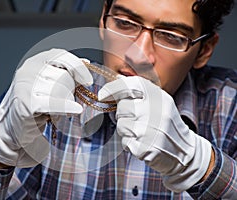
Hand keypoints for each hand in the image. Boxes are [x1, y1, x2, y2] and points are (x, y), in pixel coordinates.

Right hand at [0, 48, 92, 167]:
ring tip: (56, 110)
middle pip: (64, 76)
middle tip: (64, 102)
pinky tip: (76, 110)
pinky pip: (54, 103)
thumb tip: (86, 63)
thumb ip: (66, 72)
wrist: (13, 125)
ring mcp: (26, 85)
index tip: (88, 81)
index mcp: (36, 61)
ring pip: (61, 91)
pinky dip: (67, 107)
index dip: (78, 67)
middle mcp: (29, 69)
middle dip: (70, 92)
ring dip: (65, 103)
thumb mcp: (49, 82)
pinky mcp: (26, 103)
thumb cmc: (35, 102)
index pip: (62, 55)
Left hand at [98, 76, 211, 191]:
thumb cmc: (168, 124)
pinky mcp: (144, 148)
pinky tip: (142, 142)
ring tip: (142, 131)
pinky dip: (130, 142)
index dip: (113, 88)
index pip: (130, 85)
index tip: (102, 95)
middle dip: (124, 113)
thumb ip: (140, 91)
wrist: (185, 151)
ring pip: (121, 125)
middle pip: (122, 107)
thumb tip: (118, 78)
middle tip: (137, 119)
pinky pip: (125, 141)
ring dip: (127, 129)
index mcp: (159, 97)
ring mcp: (149, 131)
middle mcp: (154, 112)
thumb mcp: (160, 101)